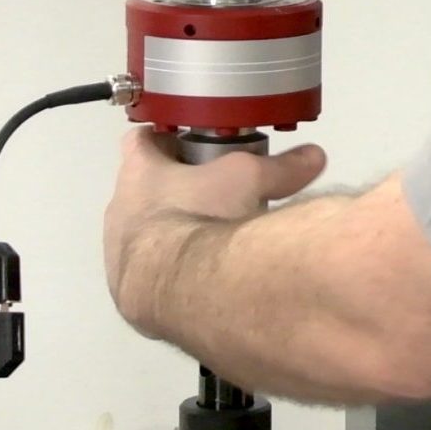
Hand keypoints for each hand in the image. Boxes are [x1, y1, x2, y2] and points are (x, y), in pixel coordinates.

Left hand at [102, 129, 327, 336]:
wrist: (180, 290)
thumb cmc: (198, 220)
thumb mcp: (251, 179)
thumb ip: (281, 168)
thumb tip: (310, 159)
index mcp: (139, 173)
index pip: (140, 141)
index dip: (163, 138)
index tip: (185, 140)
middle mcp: (121, 211)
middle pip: (144, 189)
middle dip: (177, 189)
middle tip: (213, 192)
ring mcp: (120, 254)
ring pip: (146, 233)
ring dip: (173, 231)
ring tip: (213, 235)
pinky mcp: (132, 291)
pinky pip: (151, 272)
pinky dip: (174, 269)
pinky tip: (203, 273)